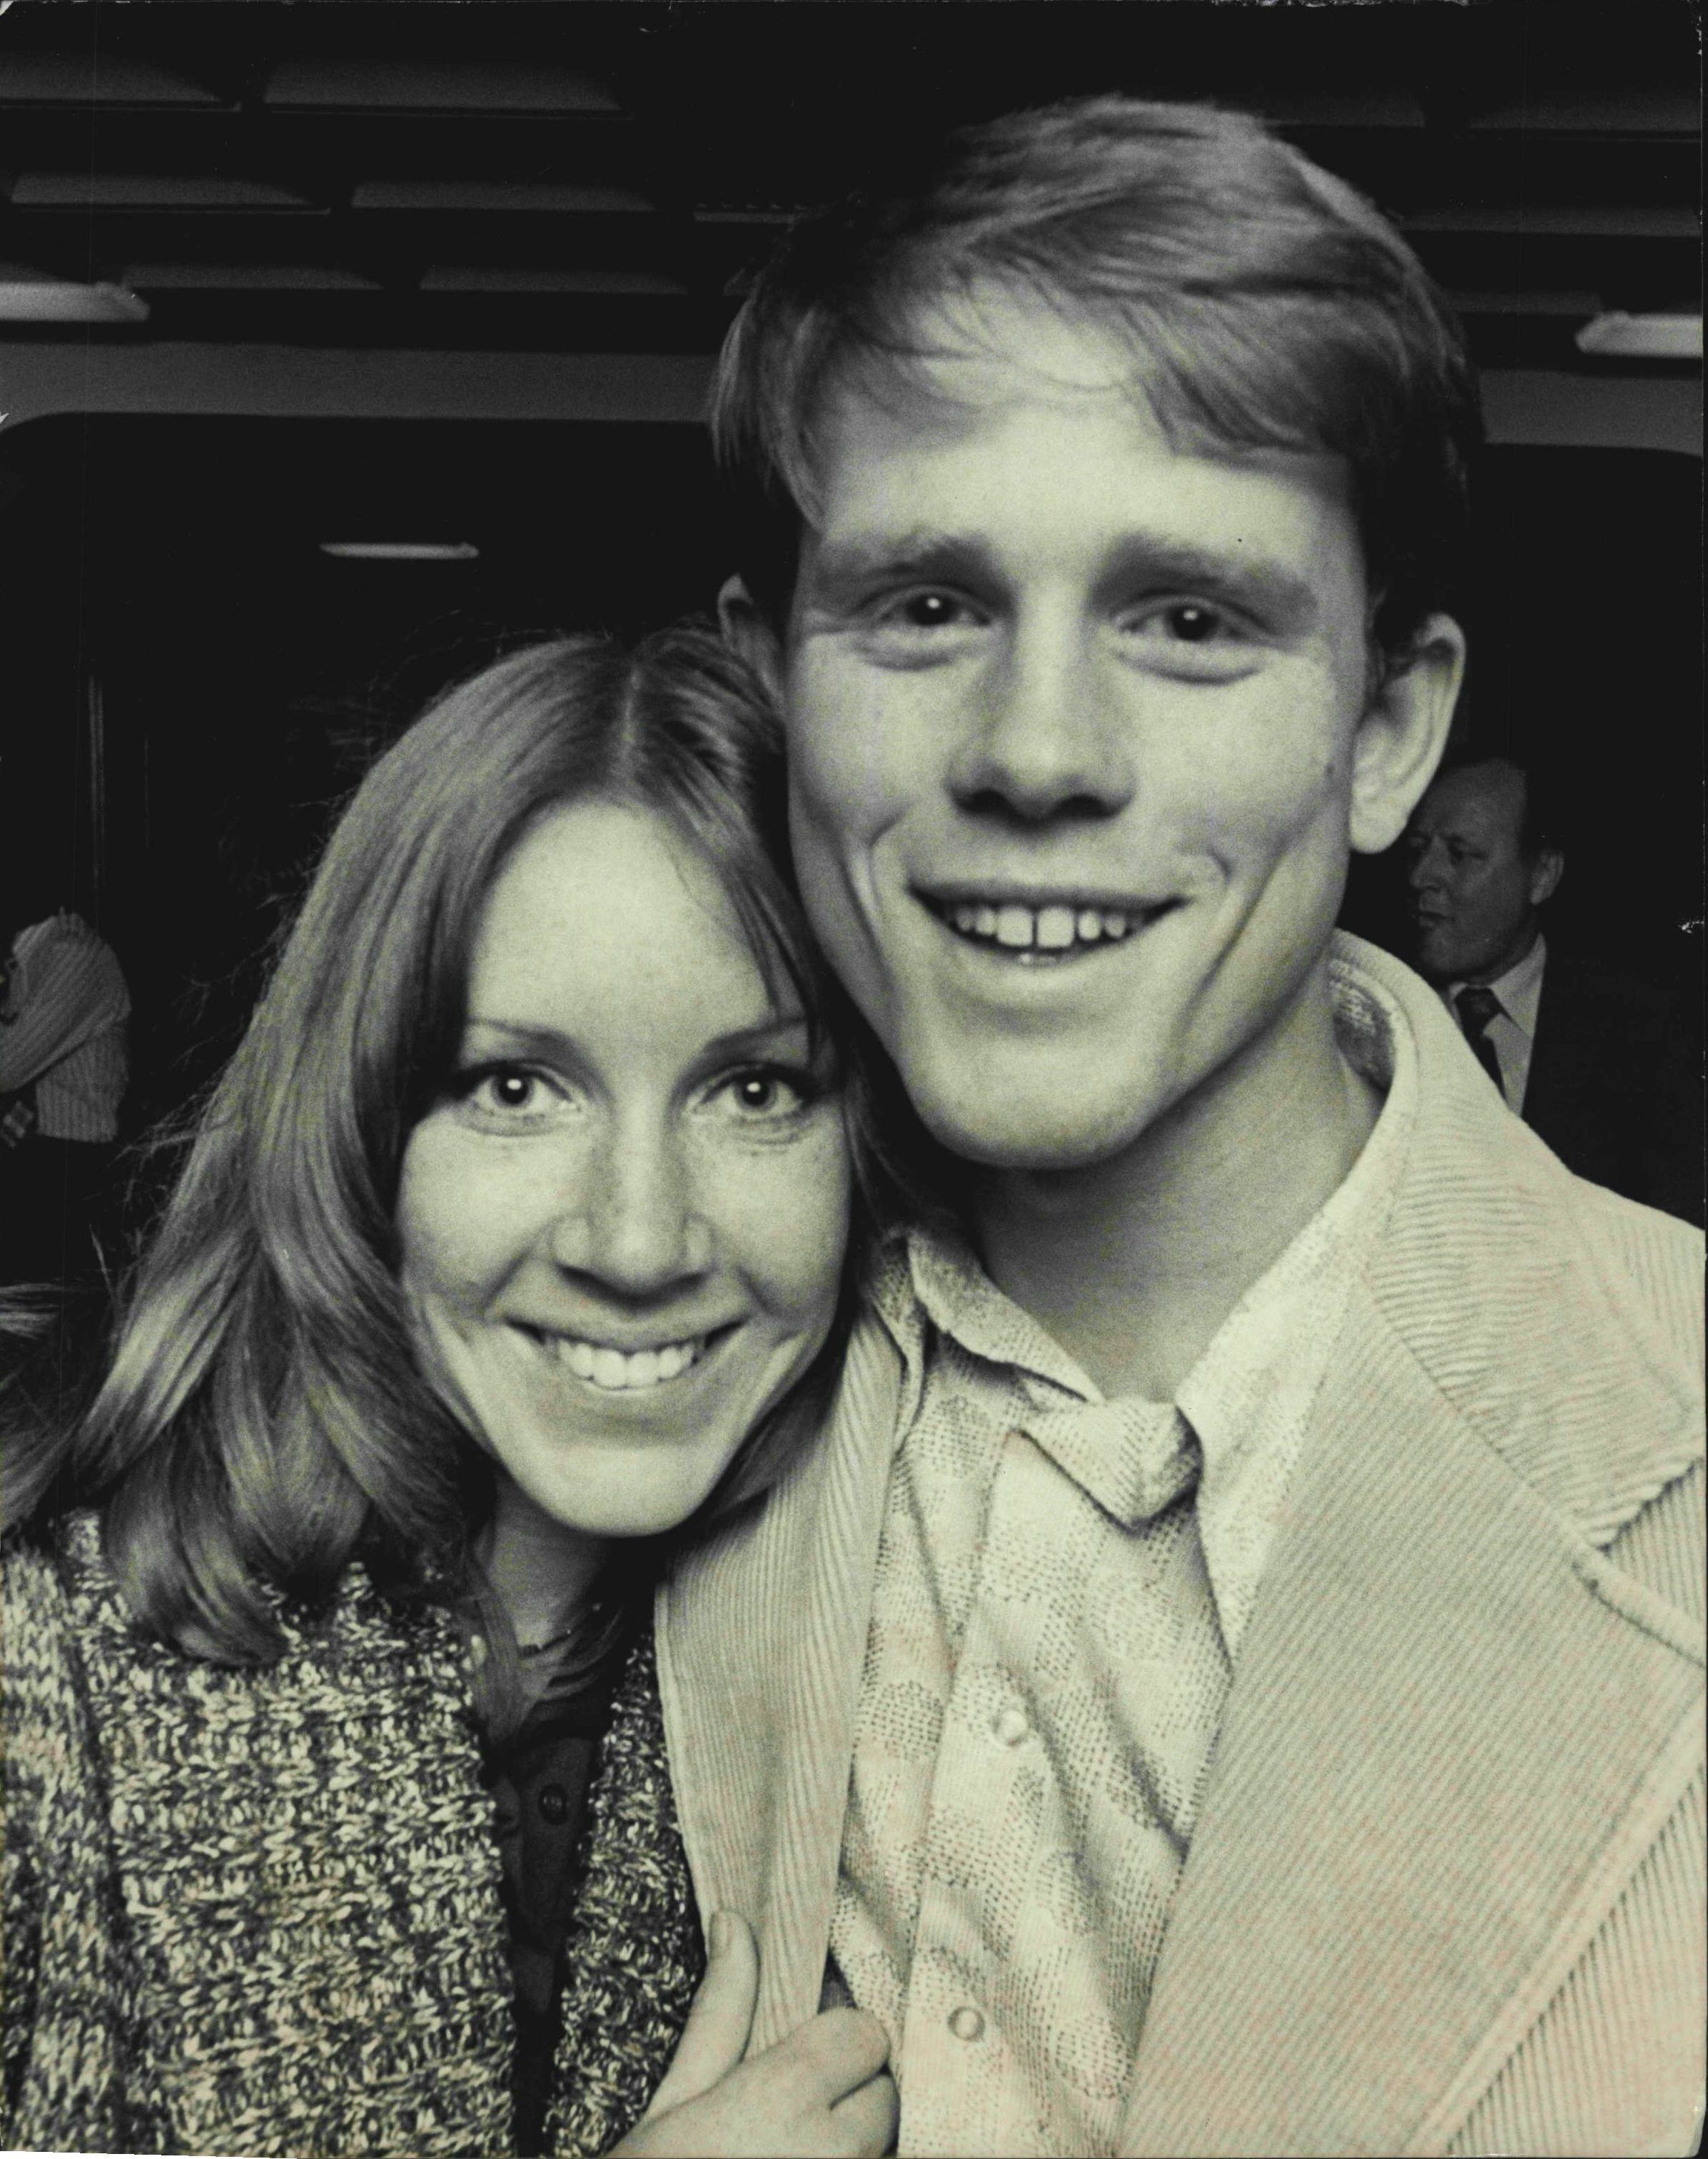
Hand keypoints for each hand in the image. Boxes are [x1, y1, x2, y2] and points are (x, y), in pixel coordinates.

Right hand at [611, 1911, 897, 2157]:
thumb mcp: (675, 2100)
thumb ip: (722, 2011)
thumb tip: (735, 1924)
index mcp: (783, 2095)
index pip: (865, 2033)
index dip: (837, 2044)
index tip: (804, 2064)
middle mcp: (829, 2152)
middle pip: (886, 2099)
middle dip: (851, 2105)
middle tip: (793, 2128)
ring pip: (885, 2153)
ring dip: (853, 2153)